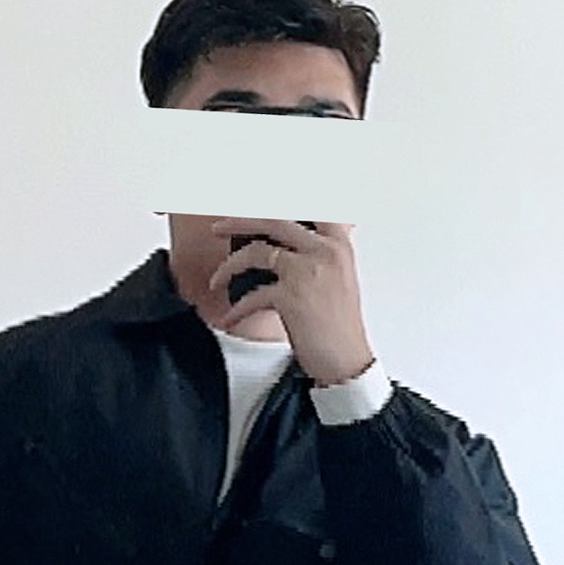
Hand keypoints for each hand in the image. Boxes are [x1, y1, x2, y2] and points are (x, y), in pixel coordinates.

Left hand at [205, 217, 373, 387]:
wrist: (346, 361)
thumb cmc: (340, 327)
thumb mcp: (339, 278)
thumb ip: (320, 254)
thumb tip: (289, 244)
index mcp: (338, 243)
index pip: (309, 206)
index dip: (277, 203)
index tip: (252, 203)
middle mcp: (324, 251)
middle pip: (274, 220)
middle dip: (239, 220)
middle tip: (218, 227)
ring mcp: (306, 272)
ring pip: (256, 252)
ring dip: (229, 267)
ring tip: (216, 280)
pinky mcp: (291, 297)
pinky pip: (252, 295)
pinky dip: (237, 308)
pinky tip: (230, 318)